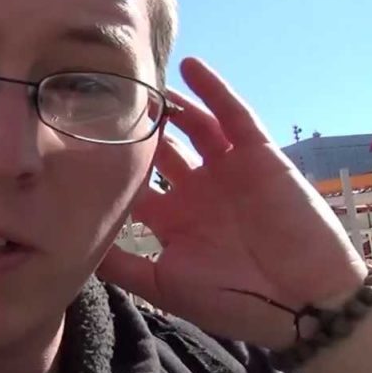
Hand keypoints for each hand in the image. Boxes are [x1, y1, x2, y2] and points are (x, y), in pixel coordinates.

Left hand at [98, 57, 368, 349]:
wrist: (299, 305)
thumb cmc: (231, 301)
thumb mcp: (162, 284)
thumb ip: (121, 265)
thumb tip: (72, 245)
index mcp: (173, 218)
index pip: (134, 182)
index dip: (109, 163)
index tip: (73, 139)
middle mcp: (196, 190)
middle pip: (160, 148)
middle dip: (136, 127)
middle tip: (103, 99)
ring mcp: (227, 171)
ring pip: (193, 125)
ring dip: (169, 103)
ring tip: (139, 79)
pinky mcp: (258, 157)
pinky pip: (234, 115)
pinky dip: (214, 90)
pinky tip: (189, 67)